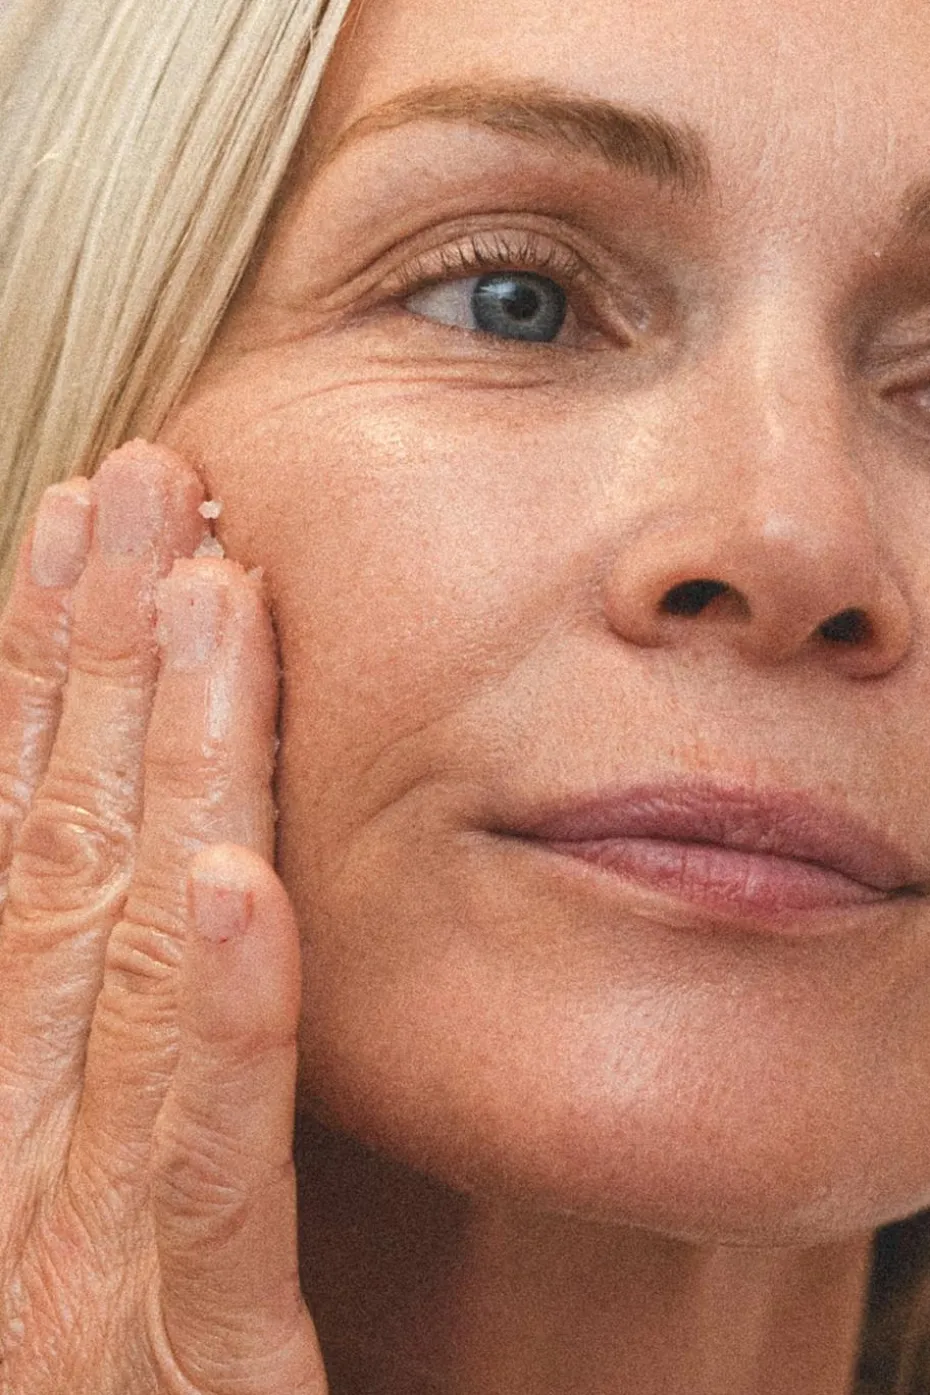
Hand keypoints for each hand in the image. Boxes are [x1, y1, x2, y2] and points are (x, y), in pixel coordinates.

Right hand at [0, 443, 326, 1393]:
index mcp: (2, 1084)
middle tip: (149, 480)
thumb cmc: (119, 1369)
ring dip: (166, 758)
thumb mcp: (97, 1172)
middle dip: (96, 650)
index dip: (37, 669)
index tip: (80, 524)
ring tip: (210, 594)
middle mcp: (15, 1134)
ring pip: (126, 950)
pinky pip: (201, 1157)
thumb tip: (154, 854)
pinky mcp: (186, 1342)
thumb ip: (111, 1025)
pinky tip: (244, 888)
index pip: (19, 833)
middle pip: (60, 846)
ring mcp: (81, 1237)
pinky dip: (222, 1018)